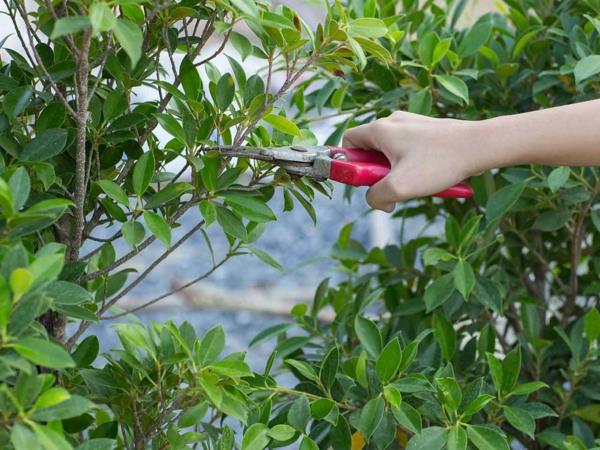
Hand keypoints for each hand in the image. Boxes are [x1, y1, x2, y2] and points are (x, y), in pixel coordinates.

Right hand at [343, 111, 484, 211]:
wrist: (480, 146)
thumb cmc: (439, 163)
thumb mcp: (399, 187)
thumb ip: (376, 197)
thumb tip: (376, 200)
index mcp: (380, 129)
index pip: (348, 142)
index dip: (350, 164)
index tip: (365, 180)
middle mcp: (393, 121)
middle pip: (370, 149)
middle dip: (377, 172)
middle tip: (393, 185)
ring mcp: (412, 124)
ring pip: (391, 151)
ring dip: (397, 171)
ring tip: (416, 182)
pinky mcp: (428, 130)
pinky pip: (410, 150)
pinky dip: (414, 166)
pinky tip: (431, 176)